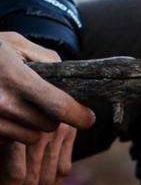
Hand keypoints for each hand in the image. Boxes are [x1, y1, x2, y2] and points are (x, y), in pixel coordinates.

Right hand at [0, 32, 92, 184]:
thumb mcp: (13, 42)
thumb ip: (45, 58)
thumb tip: (71, 75)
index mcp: (13, 76)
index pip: (59, 107)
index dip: (80, 115)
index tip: (88, 117)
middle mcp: (1, 101)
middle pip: (48, 125)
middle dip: (53, 117)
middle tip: (44, 103)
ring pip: (32, 137)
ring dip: (33, 126)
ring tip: (19, 106)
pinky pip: (10, 141)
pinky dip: (12, 131)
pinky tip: (2, 112)